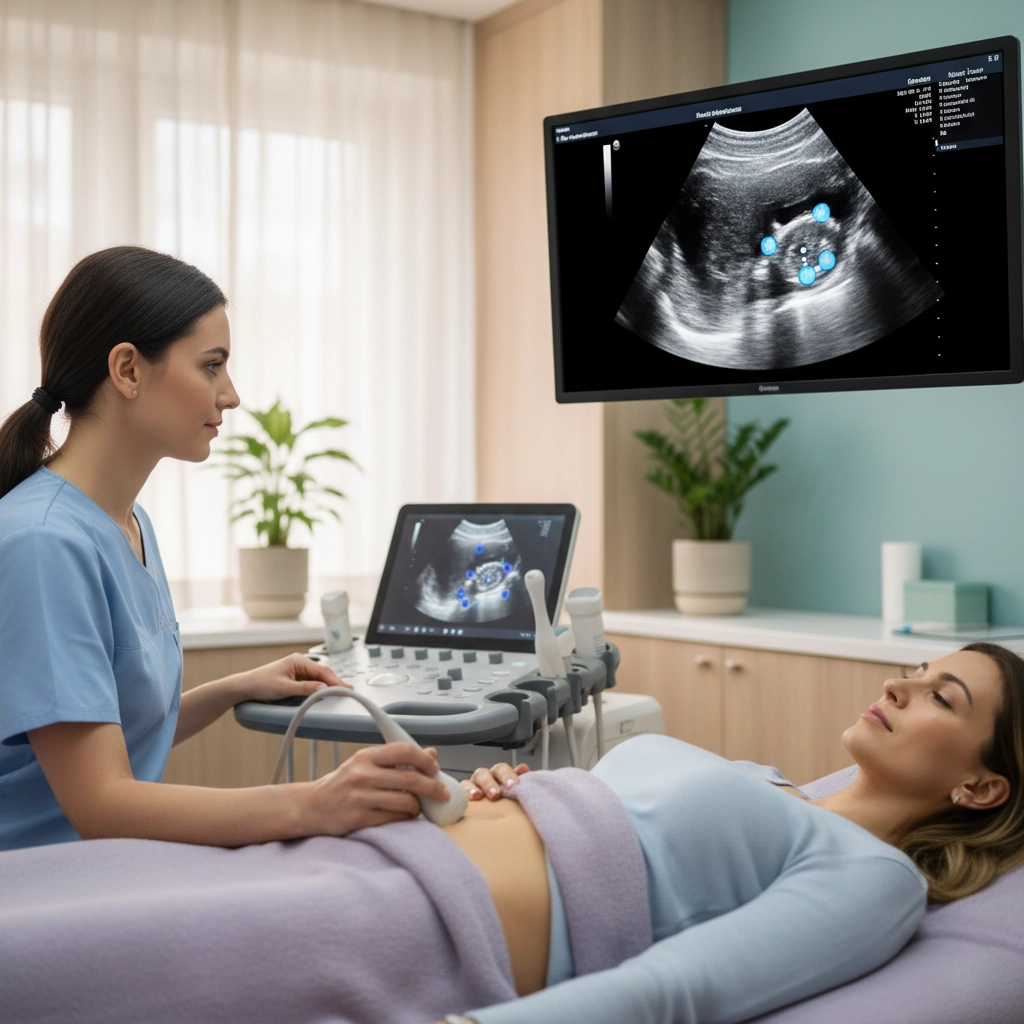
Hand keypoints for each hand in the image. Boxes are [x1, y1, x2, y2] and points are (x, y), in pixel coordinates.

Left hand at [233, 653, 350, 702]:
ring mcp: (297, 670)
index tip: (346, 689)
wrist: (245, 687)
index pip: (322, 671)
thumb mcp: (284, 688)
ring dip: (328, 685)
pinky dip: (320, 687)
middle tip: (348, 692)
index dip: (335, 681)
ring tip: (340, 693)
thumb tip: (323, 688)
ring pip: (318, 678)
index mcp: (298, 660)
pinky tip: (326, 692)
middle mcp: (300, 663)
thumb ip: (305, 688)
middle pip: (323, 673)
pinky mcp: (295, 678)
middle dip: (335, 682)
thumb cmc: (261, 683)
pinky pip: (312, 682)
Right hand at [307, 743, 452, 833]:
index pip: (404, 750)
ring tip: (417, 808)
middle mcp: (363, 774)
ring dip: (418, 807)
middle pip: (411, 778)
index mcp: (366, 756)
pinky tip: (404, 817)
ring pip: (406, 802)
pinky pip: (395, 819)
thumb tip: (431, 754)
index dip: (425, 760)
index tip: (435, 768)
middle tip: (443, 794)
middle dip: (433, 787)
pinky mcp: (359, 819)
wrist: (310, 807)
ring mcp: (360, 797)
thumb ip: (395, 759)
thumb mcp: (365, 765)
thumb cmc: (342, 785)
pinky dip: (405, 819)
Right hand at [461, 761, 530, 800]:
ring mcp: (470, 789)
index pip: (501, 769)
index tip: (514, 785)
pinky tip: (465, 802)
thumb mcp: (514, 791)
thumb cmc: (506, 803)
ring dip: (472, 789)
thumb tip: (524, 768)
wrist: (494, 822)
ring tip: (477, 797)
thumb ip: (521, 780)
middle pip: (483, 774)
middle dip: (489, 783)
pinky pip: (457, 795)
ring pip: (467, 783)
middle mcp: (482, 780)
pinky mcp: (460, 800)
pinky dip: (460, 796)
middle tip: (496, 794)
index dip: (507, 775)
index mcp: (497, 776)